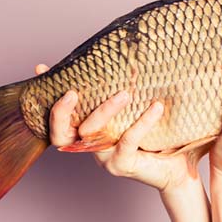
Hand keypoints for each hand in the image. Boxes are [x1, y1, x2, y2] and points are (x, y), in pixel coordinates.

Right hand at [36, 64, 201, 194]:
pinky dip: (142, 121)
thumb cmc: (158, 137)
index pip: (58, 118)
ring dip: (106, 110)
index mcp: (88, 133)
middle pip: (63, 132)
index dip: (47, 96)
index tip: (42, 68)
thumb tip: (129, 52)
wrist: (179, 169)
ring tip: (126, 93)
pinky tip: (156, 107)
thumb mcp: (137, 110)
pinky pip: (127, 140)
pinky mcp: (123, 165)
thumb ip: (123, 89)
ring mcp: (105, 158)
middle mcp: (91, 147)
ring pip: (93, 133)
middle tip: (73, 91)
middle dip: (63, 111)